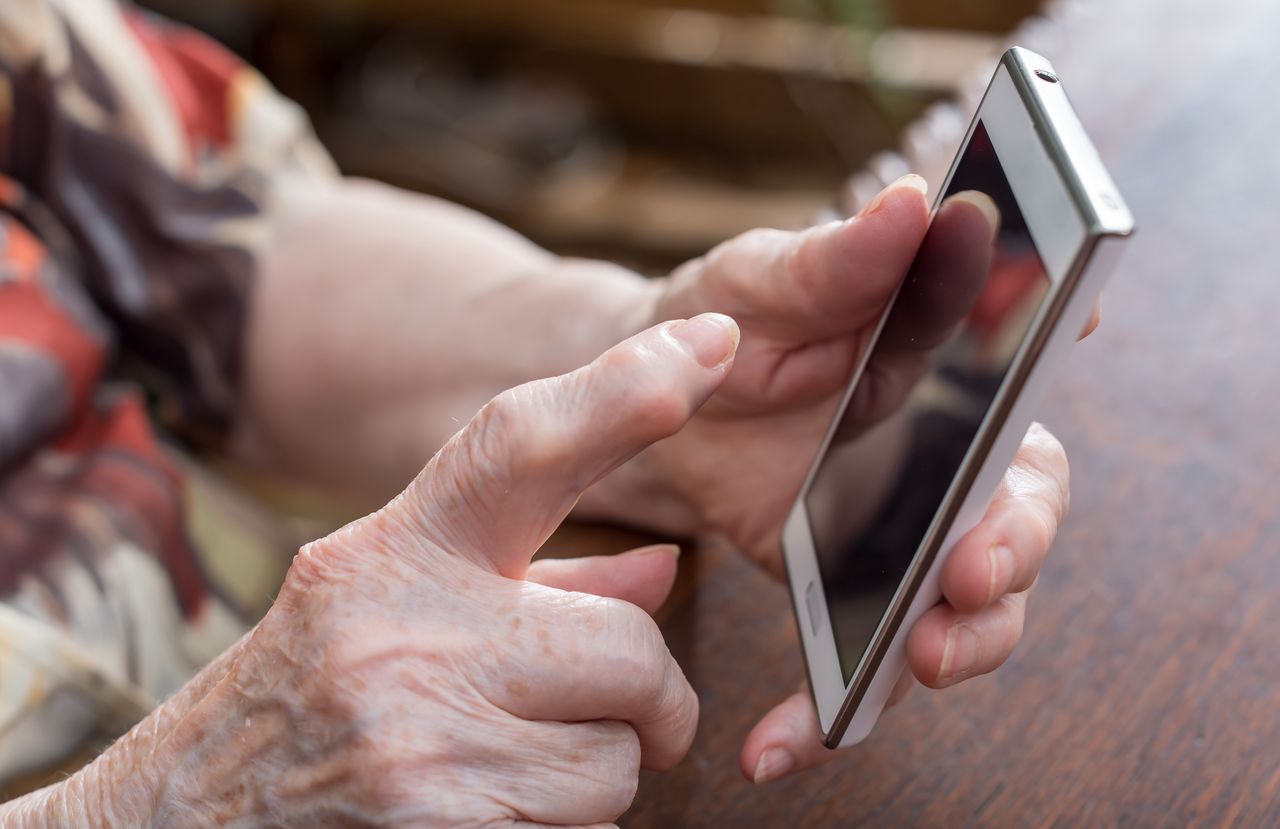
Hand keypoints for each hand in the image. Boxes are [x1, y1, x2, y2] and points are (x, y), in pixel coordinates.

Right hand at [11, 315, 739, 827]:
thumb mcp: (395, 609)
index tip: (709, 343)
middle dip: (652, 698)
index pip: (519, 446)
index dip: (624, 393)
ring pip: (620, 762)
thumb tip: (665, 568)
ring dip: (597, 775)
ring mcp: (418, 747)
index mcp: (393, 555)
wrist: (177, 827)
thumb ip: (542, 583)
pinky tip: (487, 812)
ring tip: (511, 769)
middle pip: (631, 648)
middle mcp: (404, 637)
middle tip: (628, 714)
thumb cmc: (304, 702)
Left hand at [588, 175, 1097, 782]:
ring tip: (917, 662)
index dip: (1047, 381)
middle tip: (973, 573)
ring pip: (969, 604)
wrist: (645, 402)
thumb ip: (832, 258)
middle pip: (1020, 514)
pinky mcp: (845, 588)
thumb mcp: (760, 279)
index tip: (1060, 382)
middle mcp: (940, 456)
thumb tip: (914, 206)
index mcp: (939, 370)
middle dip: (1014, 549)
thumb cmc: (715, 318)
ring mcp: (898, 530)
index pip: (1021, 392)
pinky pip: (865, 661)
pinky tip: (781, 742)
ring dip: (964, 642)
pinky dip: (833, 711)